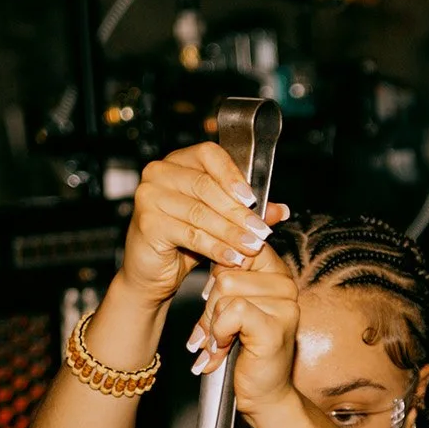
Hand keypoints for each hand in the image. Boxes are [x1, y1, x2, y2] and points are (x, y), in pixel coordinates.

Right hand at [118, 143, 289, 305]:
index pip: (209, 155)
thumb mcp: (218, 221)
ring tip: (251, 247)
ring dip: (231, 232)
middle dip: (238, 212)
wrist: (151, 272)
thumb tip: (281, 210)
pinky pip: (190, 234)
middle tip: (260, 231)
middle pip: (206, 186)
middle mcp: (159, 173)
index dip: (232, 175)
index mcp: (177, 162)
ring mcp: (149, 197)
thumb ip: (246, 211)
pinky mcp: (147, 224)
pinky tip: (232, 258)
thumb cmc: (182, 241)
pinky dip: (215, 248)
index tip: (252, 200)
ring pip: (200, 213)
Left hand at [187, 256, 300, 416]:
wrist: (263, 394)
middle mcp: (285, 285)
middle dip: (210, 306)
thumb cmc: (246, 352)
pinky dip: (219, 332)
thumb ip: (226, 277)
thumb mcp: (232, 306)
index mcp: (276, 273)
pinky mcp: (275, 327)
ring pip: (225, 290)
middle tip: (215, 331)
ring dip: (213, 323)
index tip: (215, 301)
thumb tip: (205, 247)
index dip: (216, 274)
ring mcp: (284, 306)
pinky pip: (232, 311)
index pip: (237, 247)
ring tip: (220, 342)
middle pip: (225, 271)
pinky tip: (224, 348)